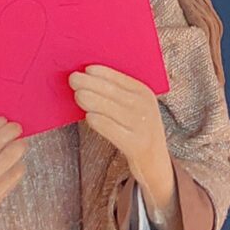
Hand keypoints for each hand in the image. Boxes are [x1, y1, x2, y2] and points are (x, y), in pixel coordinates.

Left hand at [69, 67, 175, 221]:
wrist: (155, 161)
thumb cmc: (137, 129)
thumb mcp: (136, 107)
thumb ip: (119, 94)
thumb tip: (89, 80)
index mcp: (145, 93)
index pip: (119, 78)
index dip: (102, 72)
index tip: (85, 69)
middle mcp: (145, 107)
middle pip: (111, 91)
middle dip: (90, 83)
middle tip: (73, 79)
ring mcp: (141, 125)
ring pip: (108, 108)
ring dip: (90, 99)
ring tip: (77, 95)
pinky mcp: (134, 144)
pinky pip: (110, 128)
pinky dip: (97, 121)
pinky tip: (88, 117)